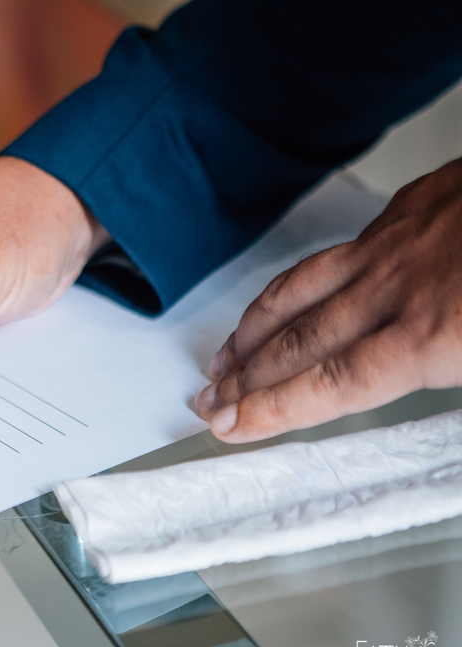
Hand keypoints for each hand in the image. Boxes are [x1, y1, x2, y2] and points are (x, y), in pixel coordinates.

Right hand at [197, 158, 461, 442]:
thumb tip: (446, 438)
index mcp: (436, 335)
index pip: (329, 385)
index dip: (273, 411)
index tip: (232, 426)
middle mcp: (400, 288)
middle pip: (300, 342)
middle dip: (246, 377)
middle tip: (209, 400)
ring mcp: (399, 242)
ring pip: (302, 289)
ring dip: (254, 329)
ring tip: (224, 355)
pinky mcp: (411, 208)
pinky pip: (338, 250)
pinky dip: (301, 279)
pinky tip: (292, 291)